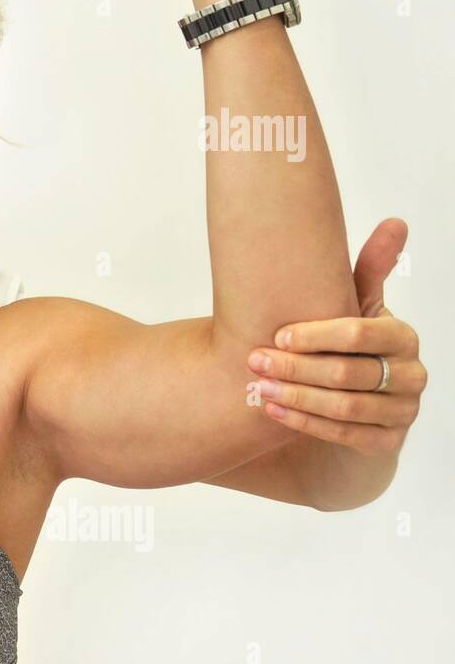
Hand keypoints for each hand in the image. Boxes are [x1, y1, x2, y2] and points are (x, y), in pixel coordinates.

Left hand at [248, 219, 426, 455]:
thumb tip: (396, 221)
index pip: (361, 334)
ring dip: (296, 397)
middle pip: (348, 372)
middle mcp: (411, 375)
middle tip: (252, 361)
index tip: (276, 335)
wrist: (356, 402)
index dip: (316, 336)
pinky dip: (304, 422)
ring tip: (257, 387)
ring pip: (345, 407)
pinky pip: (343, 435)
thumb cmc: (349, 344)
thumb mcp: (356, 306)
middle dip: (296, 367)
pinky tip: (272, 410)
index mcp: (403, 336)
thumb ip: (368, 270)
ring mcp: (402, 411)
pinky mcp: (387, 442)